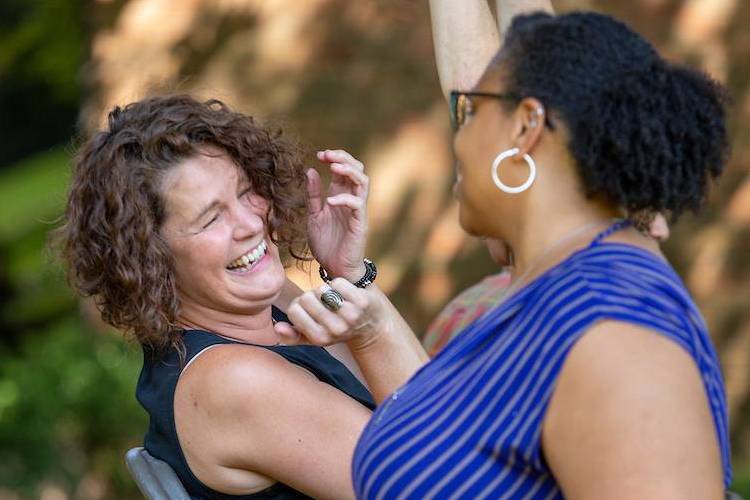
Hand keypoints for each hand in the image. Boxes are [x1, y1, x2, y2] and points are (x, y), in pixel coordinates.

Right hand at [273, 279, 386, 349]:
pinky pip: (338, 282)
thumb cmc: (338, 329)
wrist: (373, 326)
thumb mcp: (314, 337)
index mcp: (320, 339)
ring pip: (321, 289)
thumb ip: (292, 335)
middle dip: (312, 296)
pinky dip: (340, 283)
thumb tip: (277, 327)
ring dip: (326, 289)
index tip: (311, 309)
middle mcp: (335, 329)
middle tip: (325, 303)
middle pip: (306, 298)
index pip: (293, 310)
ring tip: (335, 298)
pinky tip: (346, 292)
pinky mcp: (362, 301)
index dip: (299, 305)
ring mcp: (350, 315)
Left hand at [306, 149, 368, 281]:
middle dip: (343, 158)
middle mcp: (351, 199)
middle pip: (357, 169)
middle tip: (326, 155)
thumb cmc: (326, 243)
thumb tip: (310, 170)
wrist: (334, 267)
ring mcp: (357, 210)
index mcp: (340, 195)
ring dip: (349, 171)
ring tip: (334, 168)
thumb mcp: (314, 215)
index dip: (334, 158)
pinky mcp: (360, 223)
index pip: (344, 169)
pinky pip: (357, 205)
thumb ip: (313, 195)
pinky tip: (330, 201)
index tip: (319, 155)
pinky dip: (344, 199)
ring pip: (363, 182)